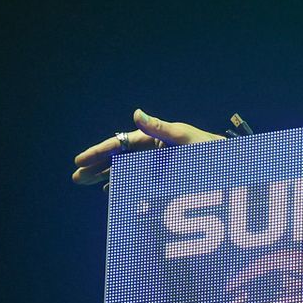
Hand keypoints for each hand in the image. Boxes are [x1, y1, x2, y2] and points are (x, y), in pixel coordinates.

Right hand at [73, 109, 222, 185]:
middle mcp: (150, 150)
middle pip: (116, 158)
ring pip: (123, 169)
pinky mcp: (162, 175)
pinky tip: (110, 189)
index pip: (118, 145)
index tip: (79, 161)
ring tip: (86, 182)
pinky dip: (122, 183)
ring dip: (104, 176)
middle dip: (95, 167)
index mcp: (151, 139)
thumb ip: (159, 127)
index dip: (98, 153)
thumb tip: (136, 113)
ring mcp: (154, 163)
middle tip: (75, 177)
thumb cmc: (207, 147)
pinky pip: (136, 179)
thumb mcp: (183, 136)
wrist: (227, 163)